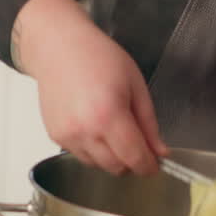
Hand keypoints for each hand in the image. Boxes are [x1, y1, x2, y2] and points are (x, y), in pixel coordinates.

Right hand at [15, 0, 168, 175]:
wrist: (58, 48)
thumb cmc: (97, 57)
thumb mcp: (135, 84)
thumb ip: (149, 123)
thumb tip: (160, 151)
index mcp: (109, 115)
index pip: (135, 158)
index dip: (149, 166)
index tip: (155, 164)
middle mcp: (85, 130)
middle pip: (116, 167)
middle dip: (131, 161)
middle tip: (138, 144)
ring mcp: (67, 135)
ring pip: (98, 165)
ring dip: (111, 157)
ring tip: (113, 129)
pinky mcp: (56, 135)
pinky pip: (81, 155)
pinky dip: (93, 150)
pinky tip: (94, 125)